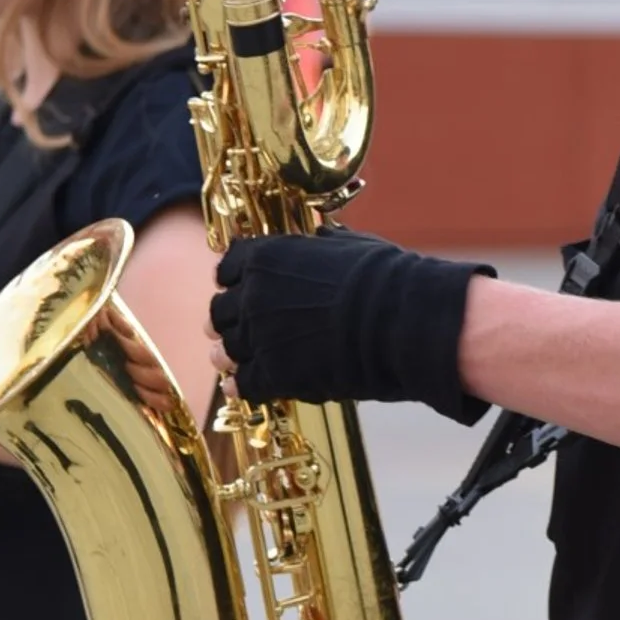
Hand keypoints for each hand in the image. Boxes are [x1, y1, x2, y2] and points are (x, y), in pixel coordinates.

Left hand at [210, 227, 493, 424]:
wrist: (399, 322)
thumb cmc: (383, 279)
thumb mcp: (349, 245)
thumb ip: (323, 243)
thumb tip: (321, 232)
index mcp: (265, 258)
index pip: (227, 268)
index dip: (235, 280)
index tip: (242, 287)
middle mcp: (252, 296)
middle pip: (220, 312)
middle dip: (229, 319)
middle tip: (238, 327)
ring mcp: (259, 338)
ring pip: (225, 350)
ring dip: (232, 353)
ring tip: (236, 359)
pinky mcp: (273, 376)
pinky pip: (243, 384)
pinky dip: (243, 386)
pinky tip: (245, 387)